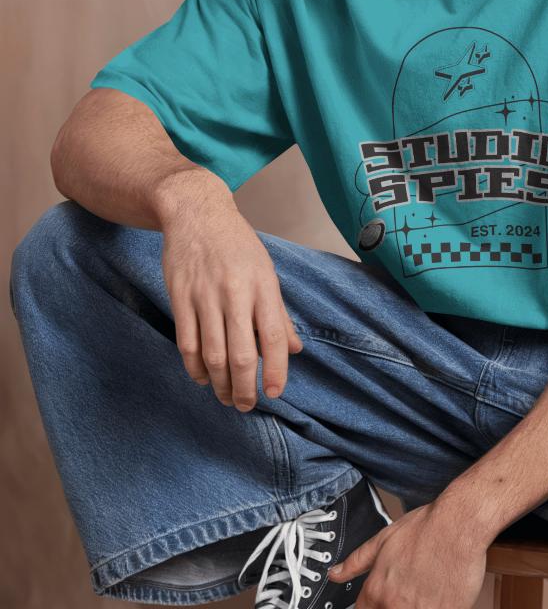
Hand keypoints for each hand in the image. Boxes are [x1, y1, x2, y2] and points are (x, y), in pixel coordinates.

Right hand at [160, 187, 302, 409]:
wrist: (196, 213)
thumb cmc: (236, 244)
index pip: (273, 336)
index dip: (275, 369)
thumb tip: (295, 349)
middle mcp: (235, 292)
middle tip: (247, 405)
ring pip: (212, 353)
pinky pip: (187, 343)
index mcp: (262, 285)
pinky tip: (203, 377)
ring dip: (220, 383)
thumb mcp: (265, 271)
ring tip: (227, 396)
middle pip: (240, 353)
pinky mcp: (180, 298)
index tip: (274, 393)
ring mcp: (205, 296)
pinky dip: (195, 367)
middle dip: (245, 387)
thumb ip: (278, 313)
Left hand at [327, 500, 487, 608]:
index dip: (371, 608)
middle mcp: (396, 605)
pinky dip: (434, 607)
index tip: (381, 603)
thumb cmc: (426, 528)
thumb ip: (356, 562)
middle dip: (394, 606)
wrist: (458, 524)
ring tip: (423, 592)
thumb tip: (334, 574)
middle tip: (408, 592)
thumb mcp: (383, 540)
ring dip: (414, 606)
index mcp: (378, 590)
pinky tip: (437, 596)